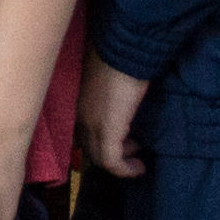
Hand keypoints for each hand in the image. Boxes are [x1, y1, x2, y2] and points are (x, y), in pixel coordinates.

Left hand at [77, 56, 150, 178]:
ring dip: (121, 162)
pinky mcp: (107, 130)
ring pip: (101, 157)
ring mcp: (91, 124)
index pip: (83, 135)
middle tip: (134, 149)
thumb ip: (111, 97)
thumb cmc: (122, 59)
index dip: (102, 144)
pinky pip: (111, 161)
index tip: (124, 143)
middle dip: (113, 154)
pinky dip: (125, 169)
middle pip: (91, 149)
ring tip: (138, 158)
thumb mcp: (111, 82)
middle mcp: (81, 117)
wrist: (125, 50)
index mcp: (80, 105)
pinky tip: (139, 167)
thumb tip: (123, 106)